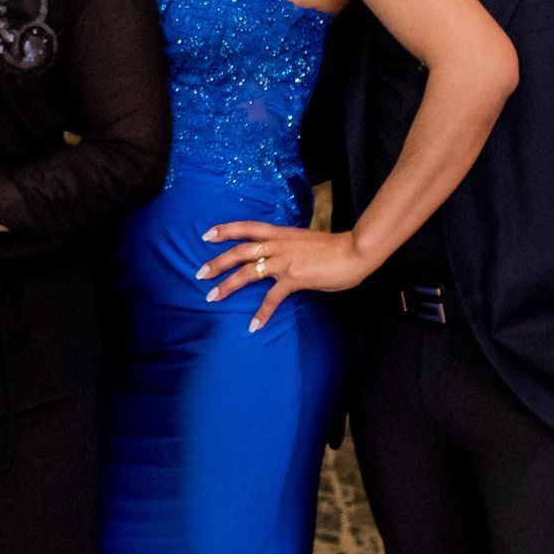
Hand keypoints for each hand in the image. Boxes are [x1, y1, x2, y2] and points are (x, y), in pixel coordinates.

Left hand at [197, 219, 374, 329]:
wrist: (354, 250)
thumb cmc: (334, 248)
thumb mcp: (304, 242)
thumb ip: (288, 248)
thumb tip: (278, 258)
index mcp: (280, 233)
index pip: (247, 227)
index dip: (225, 230)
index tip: (206, 235)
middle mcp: (278, 244)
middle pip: (239, 251)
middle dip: (217, 263)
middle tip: (199, 274)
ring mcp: (285, 261)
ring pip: (248, 272)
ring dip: (227, 285)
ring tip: (212, 297)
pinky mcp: (295, 278)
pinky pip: (273, 298)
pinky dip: (262, 312)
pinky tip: (254, 325)